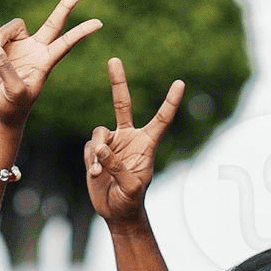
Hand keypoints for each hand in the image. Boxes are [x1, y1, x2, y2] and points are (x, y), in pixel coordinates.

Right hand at [0, 0, 103, 129]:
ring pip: (13, 27)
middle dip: (65, 8)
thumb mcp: (14, 92)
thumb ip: (6, 69)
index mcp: (45, 63)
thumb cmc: (12, 108)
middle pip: (53, 24)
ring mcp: (21, 48)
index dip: (81, 32)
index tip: (99, 23)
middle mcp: (36, 51)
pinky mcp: (4, 48)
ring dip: (0, 34)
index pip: (66, 43)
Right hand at [83, 59, 183, 225]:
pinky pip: (90, 149)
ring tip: (100, 173)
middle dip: (118, 81)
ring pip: (99, 133)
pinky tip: (96, 176)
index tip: (180, 83)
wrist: (116, 210)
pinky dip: (91, 162)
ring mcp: (111, 143)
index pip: (161, 119)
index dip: (170, 102)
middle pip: (122, 104)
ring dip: (98, 152)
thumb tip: (101, 148)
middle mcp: (129, 137)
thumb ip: (117, 167)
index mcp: (147, 143)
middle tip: (114, 59)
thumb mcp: (131, 187)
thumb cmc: (131, 200)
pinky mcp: (95, 151)